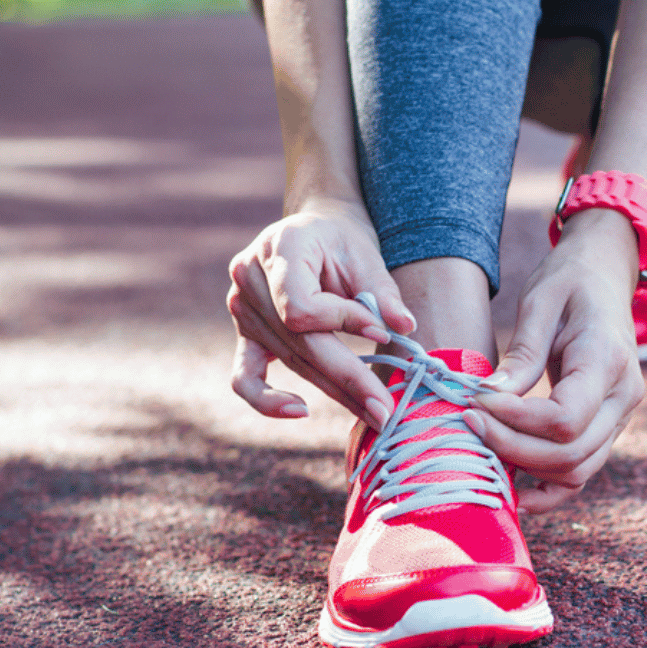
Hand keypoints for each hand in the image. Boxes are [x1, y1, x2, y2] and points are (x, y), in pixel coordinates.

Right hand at [227, 198, 414, 426]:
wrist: (312, 232)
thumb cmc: (340, 240)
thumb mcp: (364, 253)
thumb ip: (381, 290)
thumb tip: (405, 327)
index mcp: (279, 248)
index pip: (302, 306)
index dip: (343, 323)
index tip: (383, 333)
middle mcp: (249, 278)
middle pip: (299, 341)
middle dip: (348, 378)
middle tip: (385, 409)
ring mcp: (241, 308)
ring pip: (290, 360)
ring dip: (333, 391)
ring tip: (373, 414)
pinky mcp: (244, 334)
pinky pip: (244, 377)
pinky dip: (267, 401)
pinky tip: (301, 412)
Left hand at [463, 211, 644, 510]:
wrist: (604, 277)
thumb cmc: (570, 281)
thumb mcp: (540, 303)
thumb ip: (521, 354)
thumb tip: (488, 398)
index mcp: (607, 359)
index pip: (564, 418)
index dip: (514, 422)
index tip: (475, 402)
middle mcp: (623, 396)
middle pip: (571, 454)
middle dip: (511, 448)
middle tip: (467, 422)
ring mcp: (620, 417)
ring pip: (577, 470)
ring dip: (527, 469)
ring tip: (481, 444)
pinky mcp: (608, 428)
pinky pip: (582, 472)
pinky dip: (549, 489)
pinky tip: (514, 488)